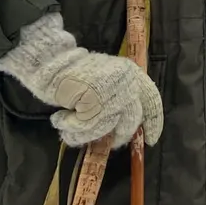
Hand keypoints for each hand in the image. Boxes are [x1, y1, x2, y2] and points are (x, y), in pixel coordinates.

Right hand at [0, 12, 163, 148]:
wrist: (52, 63)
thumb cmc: (77, 76)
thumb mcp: (106, 82)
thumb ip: (119, 101)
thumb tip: (126, 130)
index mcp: (132, 74)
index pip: (151, 100)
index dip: (153, 122)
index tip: (150, 140)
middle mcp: (126, 81)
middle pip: (130, 121)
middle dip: (116, 137)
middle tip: (99, 141)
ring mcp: (111, 91)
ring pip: (106, 127)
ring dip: (83, 133)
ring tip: (67, 122)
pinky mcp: (93, 100)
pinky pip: (85, 127)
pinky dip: (71, 128)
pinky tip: (60, 118)